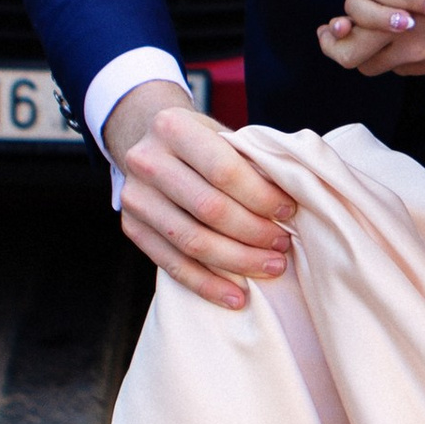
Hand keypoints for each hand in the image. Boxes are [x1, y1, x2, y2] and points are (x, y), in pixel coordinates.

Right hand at [105, 80, 298, 308]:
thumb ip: (249, 160)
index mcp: (173, 127)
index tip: (288, 211)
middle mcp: (146, 160)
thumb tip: (293, 201)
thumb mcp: (222, 134)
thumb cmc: (200, 142)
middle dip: (253, 232)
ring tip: (270, 267)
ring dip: (237, 261)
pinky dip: (206, 284)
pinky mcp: (131, 227)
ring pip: (191, 242)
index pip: (224, 170)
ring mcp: (134, 197)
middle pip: (209, 209)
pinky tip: (235, 296)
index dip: (260, 196)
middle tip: (283, 245)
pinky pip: (172, 265)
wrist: (149, 143)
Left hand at [308, 0, 424, 77]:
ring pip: (399, 67)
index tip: (331, 26)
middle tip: (346, 30)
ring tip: (386, 25)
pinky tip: (422, 28)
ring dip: (387, 49)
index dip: (333, 38)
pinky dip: (420, 54)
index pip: (347, 48)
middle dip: (352, 48)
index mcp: (396, 22)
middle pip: (366, 66)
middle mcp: (418, 47)